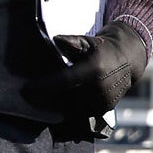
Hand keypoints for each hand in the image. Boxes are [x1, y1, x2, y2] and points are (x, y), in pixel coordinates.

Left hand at [24, 21, 147, 116]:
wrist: (127, 60)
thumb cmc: (101, 48)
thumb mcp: (87, 41)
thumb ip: (71, 41)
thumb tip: (56, 40)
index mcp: (94, 69)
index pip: (64, 81)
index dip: (44, 86)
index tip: (26, 88)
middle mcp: (100, 88)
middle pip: (66, 98)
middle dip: (45, 98)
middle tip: (27, 96)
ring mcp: (104, 101)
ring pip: (72, 108)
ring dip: (54, 105)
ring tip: (36, 101)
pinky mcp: (105, 109)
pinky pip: (81, 113)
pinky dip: (67, 109)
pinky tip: (54, 104)